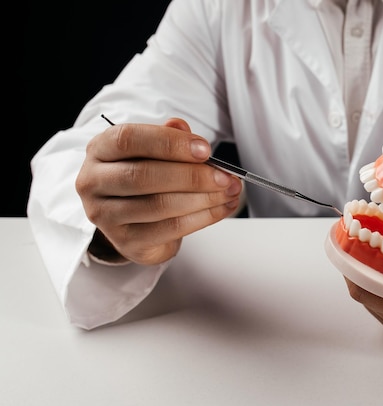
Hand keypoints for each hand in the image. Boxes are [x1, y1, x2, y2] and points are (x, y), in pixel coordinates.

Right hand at [75, 117, 241, 264]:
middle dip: (192, 175)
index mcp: (101, 149)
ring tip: (229, 192)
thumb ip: (170, 138)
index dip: (169, 143)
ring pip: (159, 205)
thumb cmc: (146, 178)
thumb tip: (184, 128)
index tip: (204, 149)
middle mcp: (94, 182)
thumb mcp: (155, 151)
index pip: (129, 139)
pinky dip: (202, 218)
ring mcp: (106, 215)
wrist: (133, 219)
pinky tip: (220, 208)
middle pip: (144, 175)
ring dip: (203, 198)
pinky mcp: (126, 242)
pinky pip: (170, 229)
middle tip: (224, 176)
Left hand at [343, 234, 382, 346]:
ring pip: (367, 297)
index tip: (351, 242)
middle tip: (352, 236)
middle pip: (366, 296)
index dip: (357, 270)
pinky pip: (373, 298)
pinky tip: (372, 260)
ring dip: (362, 271)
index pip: (375, 296)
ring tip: (362, 244)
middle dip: (356, 266)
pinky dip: (370, 278)